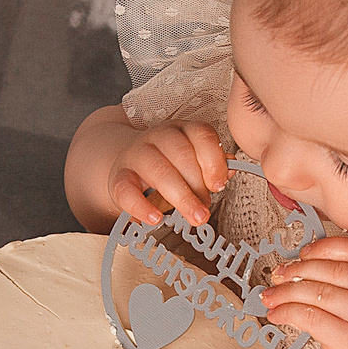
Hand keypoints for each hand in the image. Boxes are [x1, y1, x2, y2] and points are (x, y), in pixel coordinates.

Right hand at [106, 122, 227, 226]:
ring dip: (180, 197)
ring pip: (158, 170)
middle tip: (206, 209)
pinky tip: (155, 219)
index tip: (219, 185)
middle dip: (198, 184)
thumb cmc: (167, 166)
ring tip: (194, 217)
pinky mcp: (118, 177)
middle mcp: (158, 137)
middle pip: (180, 153)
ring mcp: (135, 154)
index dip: (213, 159)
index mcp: (182, 129)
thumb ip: (211, 166)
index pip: (201, 134)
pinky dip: (141, 207)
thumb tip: (229, 172)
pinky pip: (127, 190)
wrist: (128, 166)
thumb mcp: (191, 162)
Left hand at [258, 236, 347, 348]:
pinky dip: (288, 313)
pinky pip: (311, 317)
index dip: (326, 248)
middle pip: (334, 270)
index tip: (304, 253)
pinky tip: (277, 315)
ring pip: (319, 293)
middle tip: (279, 275)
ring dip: (287, 292)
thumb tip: (302, 267)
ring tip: (272, 297)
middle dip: (299, 270)